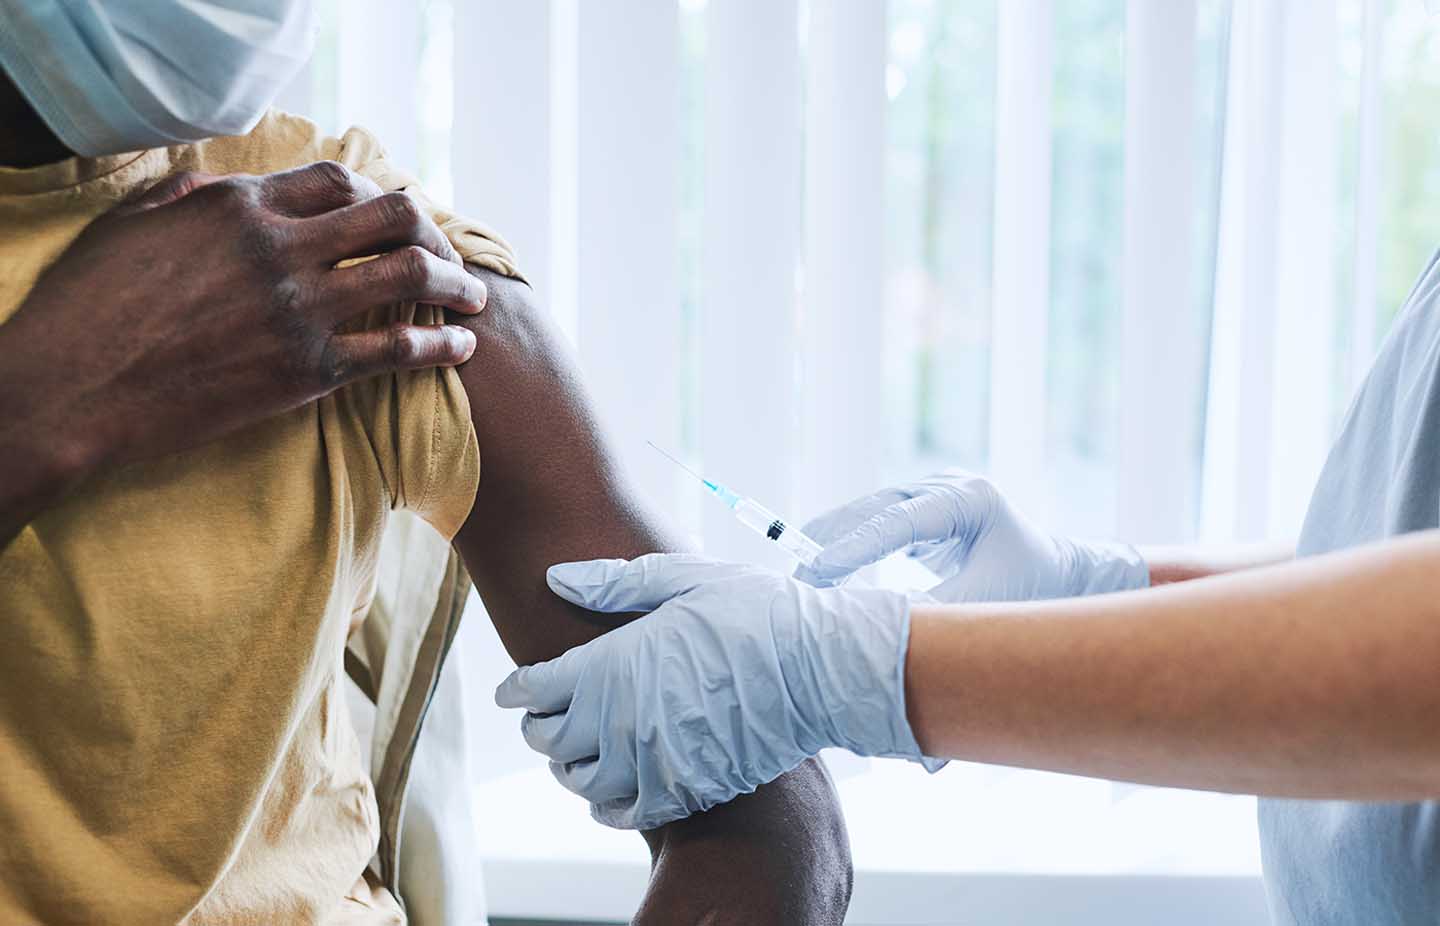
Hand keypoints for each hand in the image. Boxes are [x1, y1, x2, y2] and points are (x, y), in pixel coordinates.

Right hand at [0, 161, 486, 526]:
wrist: (74, 389)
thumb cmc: (90, 309)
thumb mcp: (131, 226)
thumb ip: (188, 197)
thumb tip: (222, 185)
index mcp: (241, 206)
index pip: (340, 178)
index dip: (378, 195)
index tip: (396, 218)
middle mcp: (281, 247)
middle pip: (393, 216)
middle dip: (434, 233)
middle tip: (451, 258)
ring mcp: (300, 308)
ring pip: (410, 275)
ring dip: (457, 285)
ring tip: (476, 299)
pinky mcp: (310, 370)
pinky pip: (400, 349)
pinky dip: (443, 344)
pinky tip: (461, 348)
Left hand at [495, 554, 939, 830]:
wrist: (820, 668)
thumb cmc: (757, 612)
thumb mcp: (684, 578)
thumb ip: (614, 582)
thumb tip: (555, 578)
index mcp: (613, 664)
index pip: (536, 688)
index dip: (518, 689)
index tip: (515, 689)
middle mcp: (622, 719)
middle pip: (550, 740)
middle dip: (539, 727)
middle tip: (545, 717)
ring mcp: (652, 761)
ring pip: (581, 781)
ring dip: (569, 768)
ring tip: (578, 754)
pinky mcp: (685, 790)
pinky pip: (626, 812)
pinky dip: (607, 805)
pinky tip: (612, 790)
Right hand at [794, 470, 1147, 601]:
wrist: (1058, 571)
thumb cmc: (1032, 587)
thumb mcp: (988, 603)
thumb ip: (939, 612)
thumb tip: (879, 631)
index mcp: (968, 498)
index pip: (899, 520)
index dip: (855, 545)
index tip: (819, 568)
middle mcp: (944, 486)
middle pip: (872, 508)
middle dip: (832, 542)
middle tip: (799, 580)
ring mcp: (928, 492)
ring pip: (865, 513)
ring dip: (831, 543)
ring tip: (801, 579)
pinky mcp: (917, 508)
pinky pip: (870, 524)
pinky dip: (845, 547)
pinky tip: (821, 573)